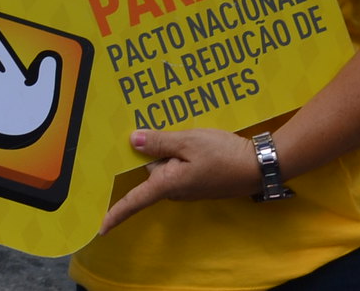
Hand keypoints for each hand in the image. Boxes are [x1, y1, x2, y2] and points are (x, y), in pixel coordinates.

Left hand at [98, 128, 262, 233]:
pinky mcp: (199, 182)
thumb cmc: (223, 154)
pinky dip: (183, 154)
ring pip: (166, 166)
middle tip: (167, 132)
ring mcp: (188, 188)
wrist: (258, 166)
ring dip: (171, 151)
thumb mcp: (187, 141)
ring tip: (188, 137)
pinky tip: (197, 143)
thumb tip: (133, 142)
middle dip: (154, 152)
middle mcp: (175, 191)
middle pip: (151, 171)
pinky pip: (180, 167)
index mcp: (168, 184)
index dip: (116, 213)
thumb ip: (159, 142)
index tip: (101, 227)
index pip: (135, 200)